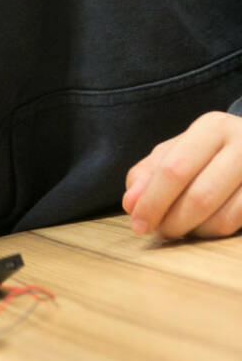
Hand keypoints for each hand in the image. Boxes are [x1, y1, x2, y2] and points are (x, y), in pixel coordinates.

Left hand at [122, 112, 241, 238]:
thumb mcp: (177, 151)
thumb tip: (130, 203)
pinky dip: (211, 233)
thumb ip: (148, 174)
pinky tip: (200, 226)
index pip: (174, 169)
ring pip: (221, 218)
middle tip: (157, 230)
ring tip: (177, 227)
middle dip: (171, 221)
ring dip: (192, 231)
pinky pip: (236, 226)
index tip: (137, 223)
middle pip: (199, 196)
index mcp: (213, 128)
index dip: (152, 201)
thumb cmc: (208, 152)